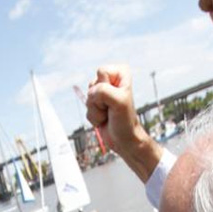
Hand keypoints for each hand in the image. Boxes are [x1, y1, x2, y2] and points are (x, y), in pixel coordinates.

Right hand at [86, 65, 161, 182]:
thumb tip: (91, 94)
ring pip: (88, 97)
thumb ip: (103, 91)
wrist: (124, 140)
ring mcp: (103, 94)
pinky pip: (86, 108)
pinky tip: (104, 119)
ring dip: (96, 110)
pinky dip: (94, 117)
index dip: (105, 87)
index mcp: (120, 72)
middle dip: (98, 100)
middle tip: (111, 108)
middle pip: (92, 84)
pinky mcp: (97, 105)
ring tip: (108, 114)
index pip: (101, 71)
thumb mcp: (119, 101)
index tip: (116, 98)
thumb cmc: (125, 121)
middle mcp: (111, 80)